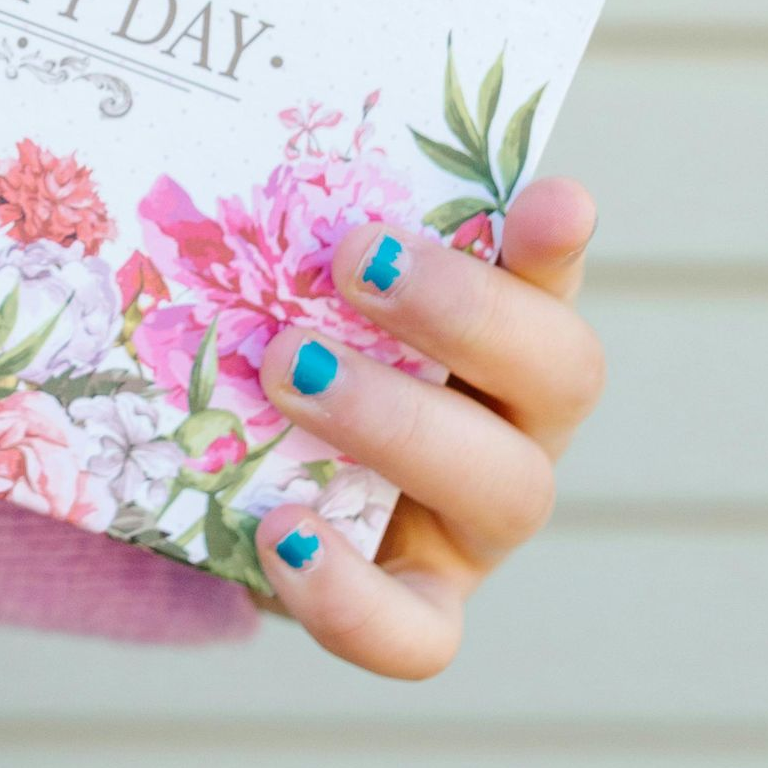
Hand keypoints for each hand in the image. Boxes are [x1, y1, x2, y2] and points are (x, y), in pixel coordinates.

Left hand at [251, 177, 604, 677]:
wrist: (212, 505)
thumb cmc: (257, 370)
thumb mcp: (267, 299)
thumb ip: (282, 241)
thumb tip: (206, 134)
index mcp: (499, 331)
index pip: (551, 274)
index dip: (556, 244)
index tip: (547, 198)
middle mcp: (513, 424)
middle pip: (561, 374)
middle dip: (464, 311)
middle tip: (353, 259)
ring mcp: (475, 526)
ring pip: (509, 487)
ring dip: (400, 420)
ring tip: (286, 369)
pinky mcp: (420, 610)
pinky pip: (421, 633)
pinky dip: (354, 592)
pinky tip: (282, 532)